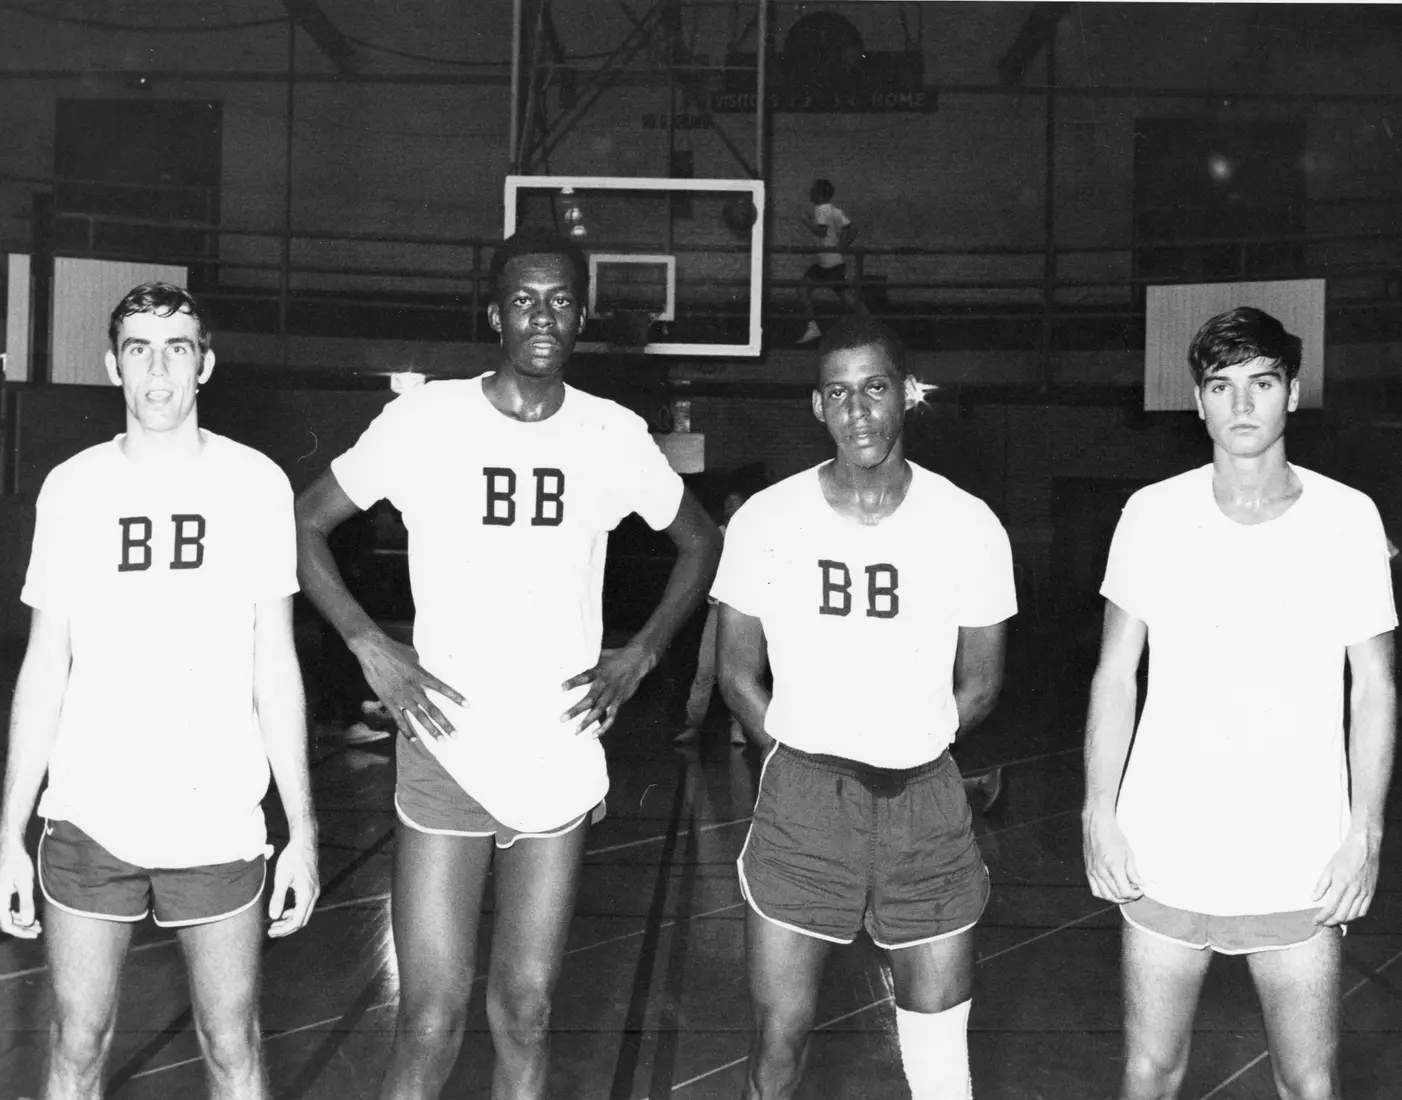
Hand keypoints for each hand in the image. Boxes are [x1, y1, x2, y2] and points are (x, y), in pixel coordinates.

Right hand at [0, 838, 40, 939]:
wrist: (11, 849)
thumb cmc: (18, 863)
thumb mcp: (25, 883)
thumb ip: (26, 903)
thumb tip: (28, 921)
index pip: (6, 924)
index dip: (20, 932)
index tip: (34, 934)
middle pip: (7, 922)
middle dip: (23, 928)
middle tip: (38, 931)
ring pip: (8, 916)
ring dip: (22, 922)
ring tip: (38, 924)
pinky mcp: (2, 894)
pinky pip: (8, 909)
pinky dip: (19, 914)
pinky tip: (30, 915)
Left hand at [267, 834, 319, 937]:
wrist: (304, 843)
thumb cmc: (292, 858)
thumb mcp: (282, 878)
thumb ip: (278, 898)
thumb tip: (274, 916)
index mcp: (306, 894)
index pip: (296, 921)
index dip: (283, 929)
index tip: (270, 931)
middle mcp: (314, 895)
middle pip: (302, 920)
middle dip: (287, 928)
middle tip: (271, 930)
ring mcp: (315, 891)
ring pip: (304, 914)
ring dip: (290, 921)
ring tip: (275, 923)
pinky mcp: (313, 888)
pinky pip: (305, 906)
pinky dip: (295, 913)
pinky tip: (284, 911)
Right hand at [349, 631, 465, 741]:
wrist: (373, 651)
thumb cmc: (394, 649)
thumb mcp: (413, 654)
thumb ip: (421, 663)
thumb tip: (425, 663)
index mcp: (422, 676)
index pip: (443, 688)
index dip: (456, 697)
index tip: (468, 705)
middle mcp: (415, 689)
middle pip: (433, 710)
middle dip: (445, 724)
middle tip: (455, 735)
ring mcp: (402, 696)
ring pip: (420, 717)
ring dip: (431, 730)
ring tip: (441, 740)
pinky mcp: (389, 701)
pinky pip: (399, 719)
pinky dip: (406, 730)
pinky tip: (414, 739)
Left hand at [561, 643, 657, 736]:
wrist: (636, 661)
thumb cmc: (614, 657)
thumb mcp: (600, 655)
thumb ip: (586, 659)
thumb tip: (569, 657)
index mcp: (598, 672)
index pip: (584, 677)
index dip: (574, 682)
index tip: (562, 687)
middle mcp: (604, 685)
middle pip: (589, 699)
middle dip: (576, 710)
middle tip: (563, 718)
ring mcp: (611, 695)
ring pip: (599, 711)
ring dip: (587, 721)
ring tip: (576, 731)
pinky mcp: (618, 702)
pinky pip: (611, 717)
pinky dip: (604, 727)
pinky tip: (594, 735)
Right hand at [1082, 810, 1143, 903]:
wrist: (1098, 827)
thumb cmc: (1113, 836)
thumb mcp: (1129, 853)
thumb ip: (1134, 871)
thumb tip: (1141, 883)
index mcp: (1114, 867)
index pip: (1125, 892)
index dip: (1135, 895)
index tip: (1140, 891)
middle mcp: (1102, 872)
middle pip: (1117, 896)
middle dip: (1128, 897)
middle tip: (1135, 891)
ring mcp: (1094, 873)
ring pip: (1106, 896)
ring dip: (1117, 898)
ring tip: (1125, 892)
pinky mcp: (1089, 871)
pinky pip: (1095, 890)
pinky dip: (1105, 895)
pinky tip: (1111, 890)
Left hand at [1312, 830, 1380, 925]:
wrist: (1363, 848)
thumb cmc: (1345, 856)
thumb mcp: (1328, 868)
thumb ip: (1321, 886)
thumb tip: (1313, 899)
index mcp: (1341, 884)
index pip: (1330, 907)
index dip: (1322, 917)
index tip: (1316, 920)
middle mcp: (1354, 890)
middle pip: (1342, 914)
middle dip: (1330, 922)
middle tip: (1323, 922)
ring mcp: (1364, 892)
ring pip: (1353, 915)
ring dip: (1342, 921)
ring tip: (1333, 920)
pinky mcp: (1371, 893)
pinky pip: (1364, 910)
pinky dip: (1355, 916)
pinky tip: (1348, 915)